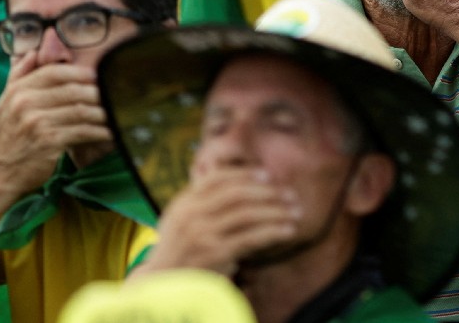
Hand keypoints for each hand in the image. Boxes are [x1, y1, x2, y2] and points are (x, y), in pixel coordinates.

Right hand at [0, 50, 112, 194]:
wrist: (1, 172)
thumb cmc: (10, 135)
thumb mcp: (7, 101)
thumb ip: (19, 74)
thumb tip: (34, 51)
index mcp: (18, 90)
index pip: (54, 72)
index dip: (79, 72)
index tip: (97, 75)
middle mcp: (26, 103)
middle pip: (71, 90)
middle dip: (96, 91)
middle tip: (114, 92)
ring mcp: (38, 123)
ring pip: (80, 110)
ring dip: (102, 111)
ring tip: (117, 111)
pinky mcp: (50, 142)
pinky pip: (83, 131)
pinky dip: (100, 131)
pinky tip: (112, 131)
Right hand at [132, 166, 299, 277]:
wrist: (163, 285)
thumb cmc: (180, 251)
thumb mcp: (182, 221)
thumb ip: (205, 203)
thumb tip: (242, 184)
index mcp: (183, 202)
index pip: (217, 179)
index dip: (244, 174)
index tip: (268, 175)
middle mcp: (191, 215)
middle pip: (236, 193)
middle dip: (267, 192)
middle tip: (290, 194)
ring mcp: (202, 234)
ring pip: (247, 213)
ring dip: (276, 211)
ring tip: (296, 212)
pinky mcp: (215, 254)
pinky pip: (251, 238)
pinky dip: (273, 231)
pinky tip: (288, 230)